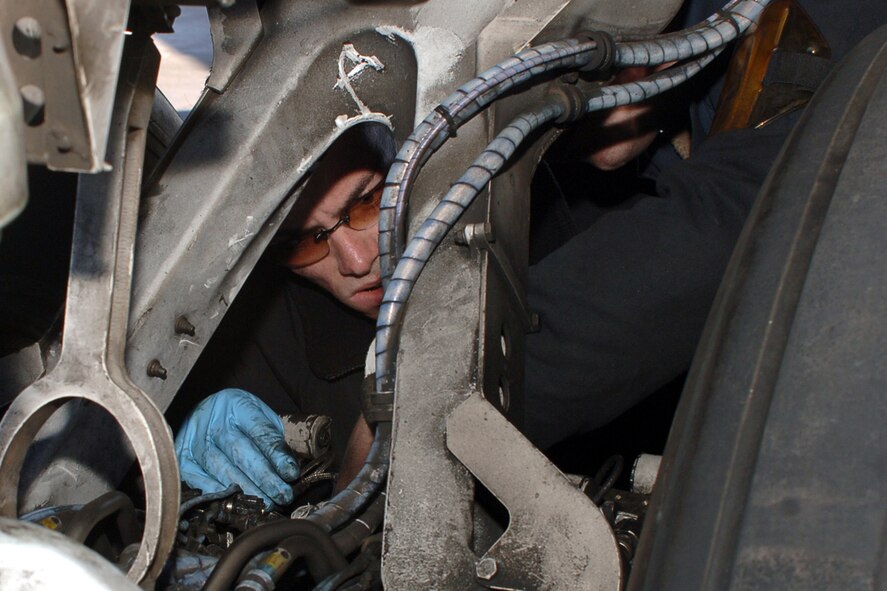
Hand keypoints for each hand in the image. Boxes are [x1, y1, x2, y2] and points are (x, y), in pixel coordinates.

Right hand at [175, 388, 299, 506]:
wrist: (206, 413)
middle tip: (282, 496)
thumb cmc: (239, 418)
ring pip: (220, 468)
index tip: (291, 473)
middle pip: (240, 451)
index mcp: (237, 404)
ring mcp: (194, 439)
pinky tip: (236, 503)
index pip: (259, 431)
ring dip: (246, 490)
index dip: (276, 454)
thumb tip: (289, 472)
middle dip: (264, 477)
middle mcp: (212, 420)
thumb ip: (273, 440)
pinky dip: (220, 494)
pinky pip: (200, 480)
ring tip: (266, 503)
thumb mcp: (261, 417)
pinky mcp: (183, 459)